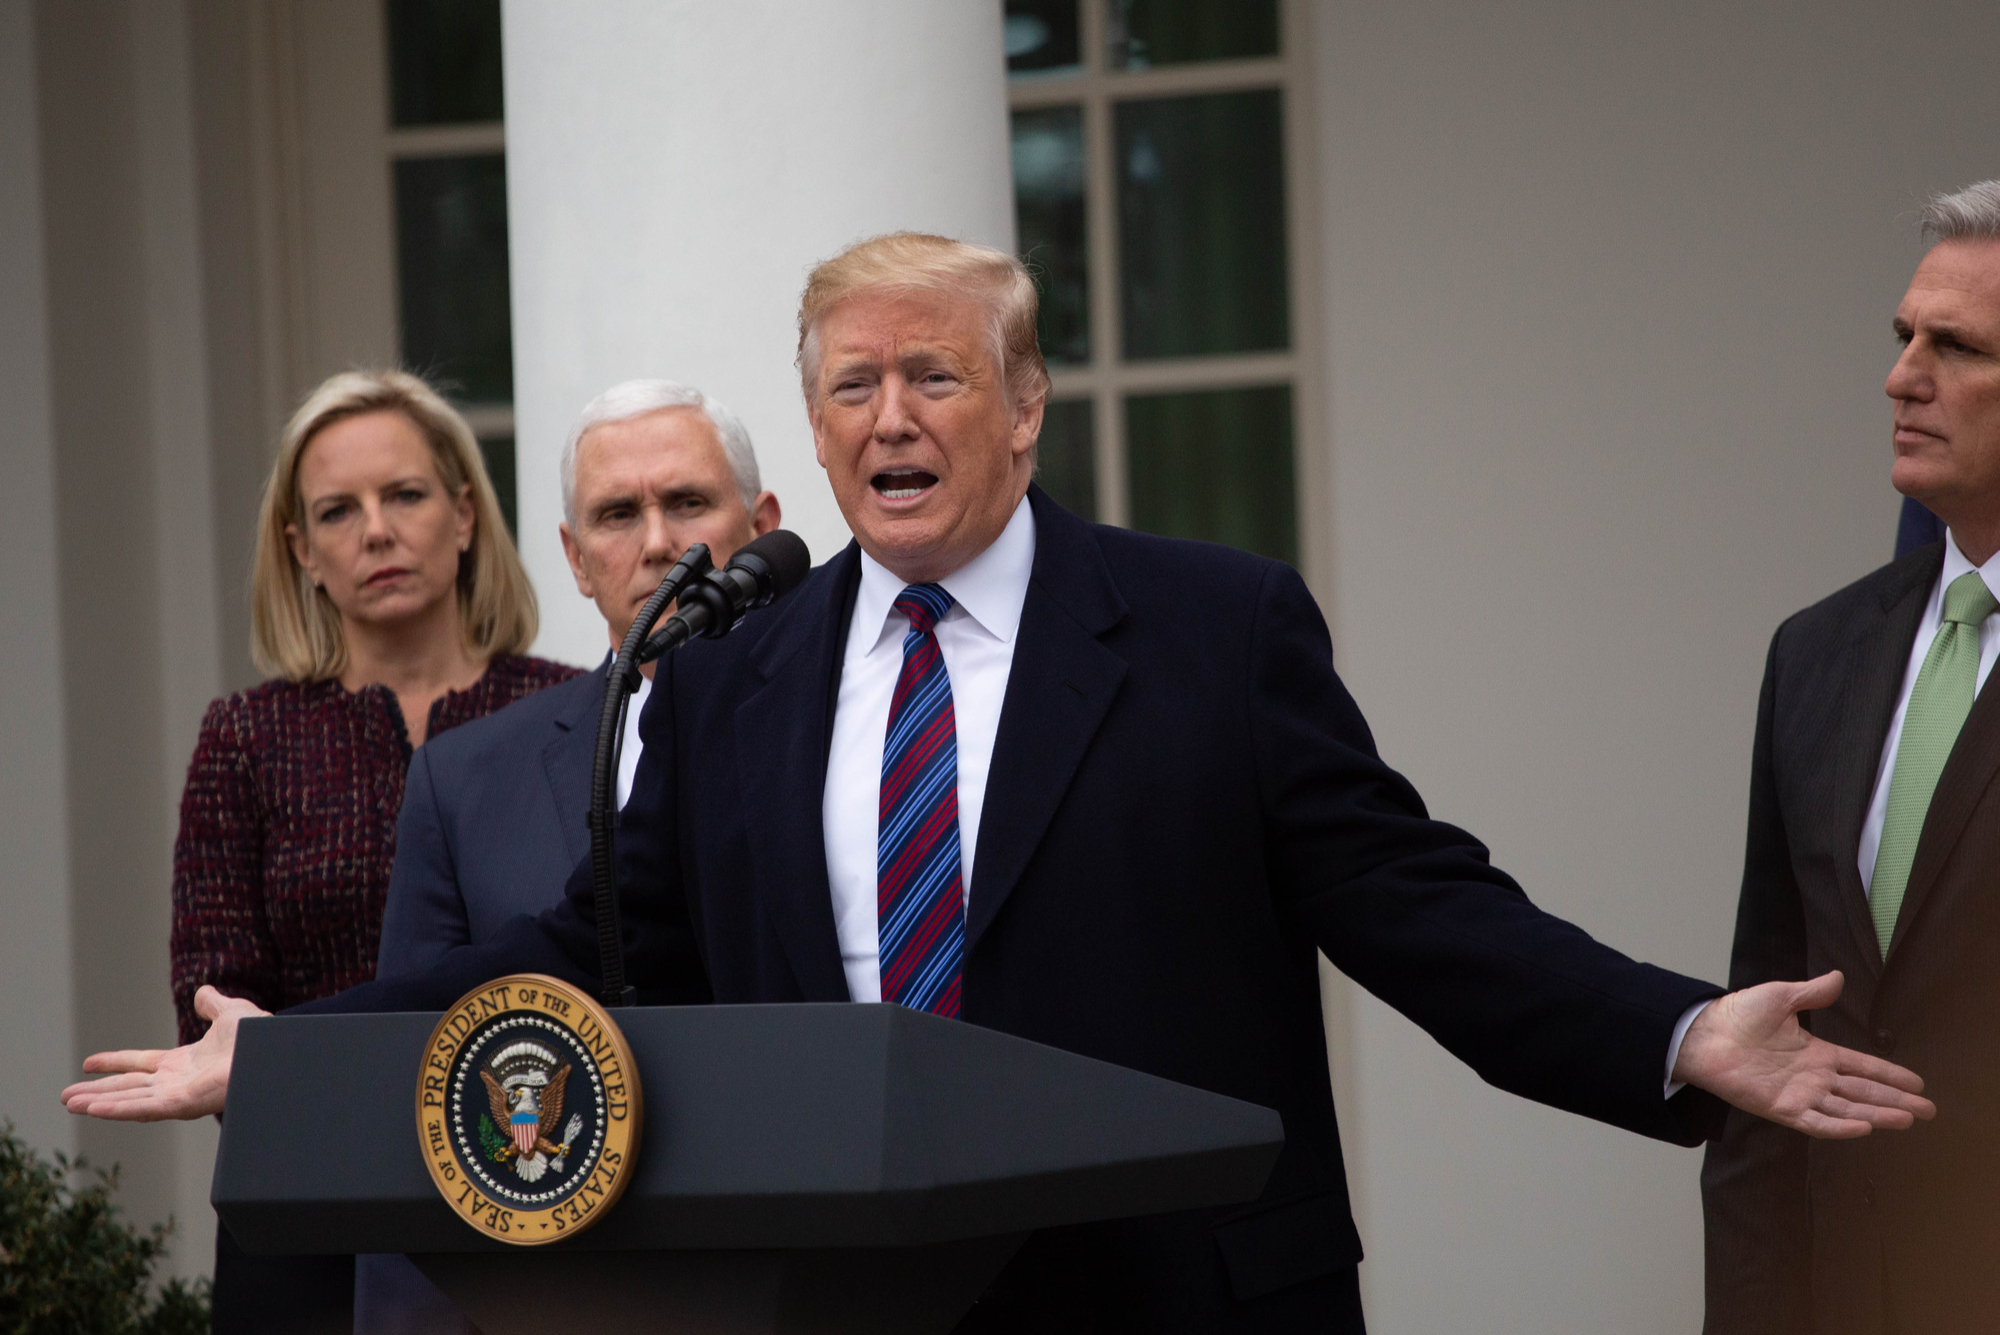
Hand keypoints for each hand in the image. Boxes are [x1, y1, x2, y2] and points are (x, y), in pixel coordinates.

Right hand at [60, 986, 266, 1121]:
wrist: (278, 1050)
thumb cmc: (262, 1037)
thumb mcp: (232, 1013)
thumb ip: (214, 1005)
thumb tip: (203, 992)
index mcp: (184, 1063)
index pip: (140, 1064)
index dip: (114, 1063)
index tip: (88, 1063)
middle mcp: (177, 1082)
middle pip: (128, 1088)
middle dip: (97, 1092)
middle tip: (65, 1097)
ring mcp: (179, 1095)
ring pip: (130, 1101)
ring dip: (99, 1103)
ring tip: (70, 1103)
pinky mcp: (185, 1105)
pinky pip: (145, 1109)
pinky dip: (118, 1109)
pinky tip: (94, 1109)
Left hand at [1673, 971, 1934, 1138]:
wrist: (1705, 1033)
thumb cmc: (1739, 1014)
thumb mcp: (1781, 997)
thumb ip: (1812, 993)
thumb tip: (1838, 977)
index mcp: (1817, 1053)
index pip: (1862, 1066)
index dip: (1889, 1075)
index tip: (1917, 1084)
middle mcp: (1813, 1077)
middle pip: (1862, 1092)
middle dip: (1895, 1101)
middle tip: (1927, 1111)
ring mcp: (1799, 1094)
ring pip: (1846, 1109)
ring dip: (1876, 1114)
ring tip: (1906, 1120)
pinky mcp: (1780, 1108)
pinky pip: (1815, 1122)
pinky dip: (1838, 1126)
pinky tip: (1864, 1127)